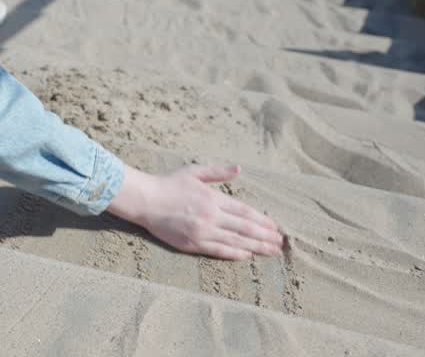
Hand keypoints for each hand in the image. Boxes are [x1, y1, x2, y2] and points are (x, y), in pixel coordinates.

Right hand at [108, 164, 283, 259]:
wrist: (144, 200)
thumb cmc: (167, 184)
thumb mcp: (194, 172)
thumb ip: (217, 172)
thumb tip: (239, 169)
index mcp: (213, 198)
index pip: (245, 211)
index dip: (262, 221)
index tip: (275, 227)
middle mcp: (211, 216)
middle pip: (245, 228)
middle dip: (265, 236)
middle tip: (280, 243)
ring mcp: (202, 231)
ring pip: (236, 241)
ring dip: (256, 247)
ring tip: (270, 251)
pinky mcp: (192, 243)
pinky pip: (218, 250)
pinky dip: (235, 253)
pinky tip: (247, 255)